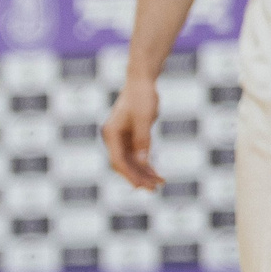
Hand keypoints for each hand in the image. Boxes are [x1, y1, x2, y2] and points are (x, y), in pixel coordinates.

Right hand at [101, 76, 163, 191]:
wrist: (141, 82)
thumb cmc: (142, 96)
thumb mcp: (144, 118)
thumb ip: (142, 140)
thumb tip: (143, 162)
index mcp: (111, 134)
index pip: (118, 161)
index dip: (130, 174)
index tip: (142, 185)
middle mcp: (113, 139)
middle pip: (123, 165)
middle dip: (138, 177)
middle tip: (154, 189)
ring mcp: (121, 139)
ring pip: (131, 162)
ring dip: (143, 173)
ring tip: (159, 183)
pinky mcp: (130, 137)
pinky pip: (137, 155)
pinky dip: (146, 164)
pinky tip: (156, 173)